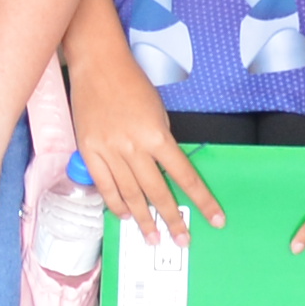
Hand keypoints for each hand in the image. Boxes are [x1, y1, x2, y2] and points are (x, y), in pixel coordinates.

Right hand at [70, 52, 220, 247]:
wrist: (97, 65)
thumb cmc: (132, 84)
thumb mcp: (158, 111)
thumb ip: (161, 142)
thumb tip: (164, 170)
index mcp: (157, 135)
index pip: (185, 175)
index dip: (201, 200)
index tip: (215, 219)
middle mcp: (134, 147)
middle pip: (157, 192)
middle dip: (171, 219)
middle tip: (181, 239)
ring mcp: (109, 151)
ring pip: (130, 194)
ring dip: (143, 219)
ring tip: (153, 238)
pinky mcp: (89, 151)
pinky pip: (104, 185)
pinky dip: (115, 203)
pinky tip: (125, 215)